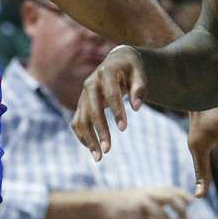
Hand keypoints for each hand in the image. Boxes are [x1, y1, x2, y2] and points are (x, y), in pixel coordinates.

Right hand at [72, 45, 146, 159]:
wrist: (116, 61)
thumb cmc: (131, 69)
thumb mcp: (139, 73)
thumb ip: (140, 88)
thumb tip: (137, 107)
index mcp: (105, 72)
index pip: (110, 94)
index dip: (117, 112)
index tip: (124, 129)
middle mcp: (90, 83)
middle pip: (93, 109)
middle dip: (100, 130)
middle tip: (108, 149)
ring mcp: (84, 95)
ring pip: (81, 118)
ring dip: (88, 138)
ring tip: (99, 157)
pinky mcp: (82, 104)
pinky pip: (77, 122)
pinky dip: (83, 136)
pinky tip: (92, 150)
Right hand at [97, 186, 190, 218]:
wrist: (103, 204)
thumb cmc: (124, 203)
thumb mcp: (142, 197)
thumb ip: (156, 202)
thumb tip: (171, 209)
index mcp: (152, 190)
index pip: (173, 190)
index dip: (185, 196)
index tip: (193, 205)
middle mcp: (148, 195)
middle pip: (171, 199)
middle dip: (181, 211)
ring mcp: (141, 204)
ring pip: (160, 214)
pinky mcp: (133, 215)